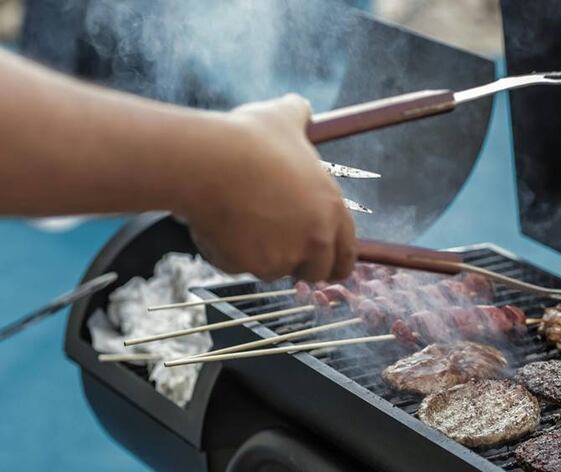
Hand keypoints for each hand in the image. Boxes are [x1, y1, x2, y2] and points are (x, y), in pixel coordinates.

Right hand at [184, 94, 356, 281]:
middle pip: (315, 272)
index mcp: (332, 209)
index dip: (335, 261)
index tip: (323, 262)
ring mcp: (282, 256)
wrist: (209, 160)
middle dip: (298, 264)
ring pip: (272, 268)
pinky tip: (217, 223)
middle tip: (276, 246)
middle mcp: (314, 238)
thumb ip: (299, 115)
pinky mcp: (249, 266)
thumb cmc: (249, 138)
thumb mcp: (283, 118)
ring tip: (240, 218)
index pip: (347, 255)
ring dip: (259, 254)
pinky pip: (237, 265)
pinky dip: (227, 252)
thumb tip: (300, 105)